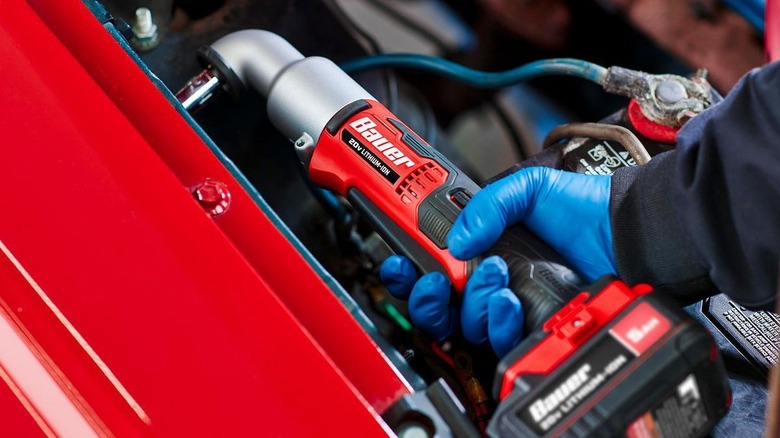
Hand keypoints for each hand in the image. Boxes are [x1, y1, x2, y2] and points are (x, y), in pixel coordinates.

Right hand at [380, 167, 615, 354]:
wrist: (624, 234)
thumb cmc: (581, 210)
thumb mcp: (528, 188)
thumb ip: (487, 205)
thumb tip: (457, 241)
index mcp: (479, 248)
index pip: (428, 267)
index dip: (406, 272)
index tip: (401, 263)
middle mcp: (487, 281)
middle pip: (436, 307)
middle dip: (430, 297)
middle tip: (444, 279)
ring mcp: (508, 308)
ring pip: (464, 325)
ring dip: (472, 302)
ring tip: (497, 277)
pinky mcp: (530, 329)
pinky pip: (498, 341)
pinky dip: (497, 322)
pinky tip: (510, 300)